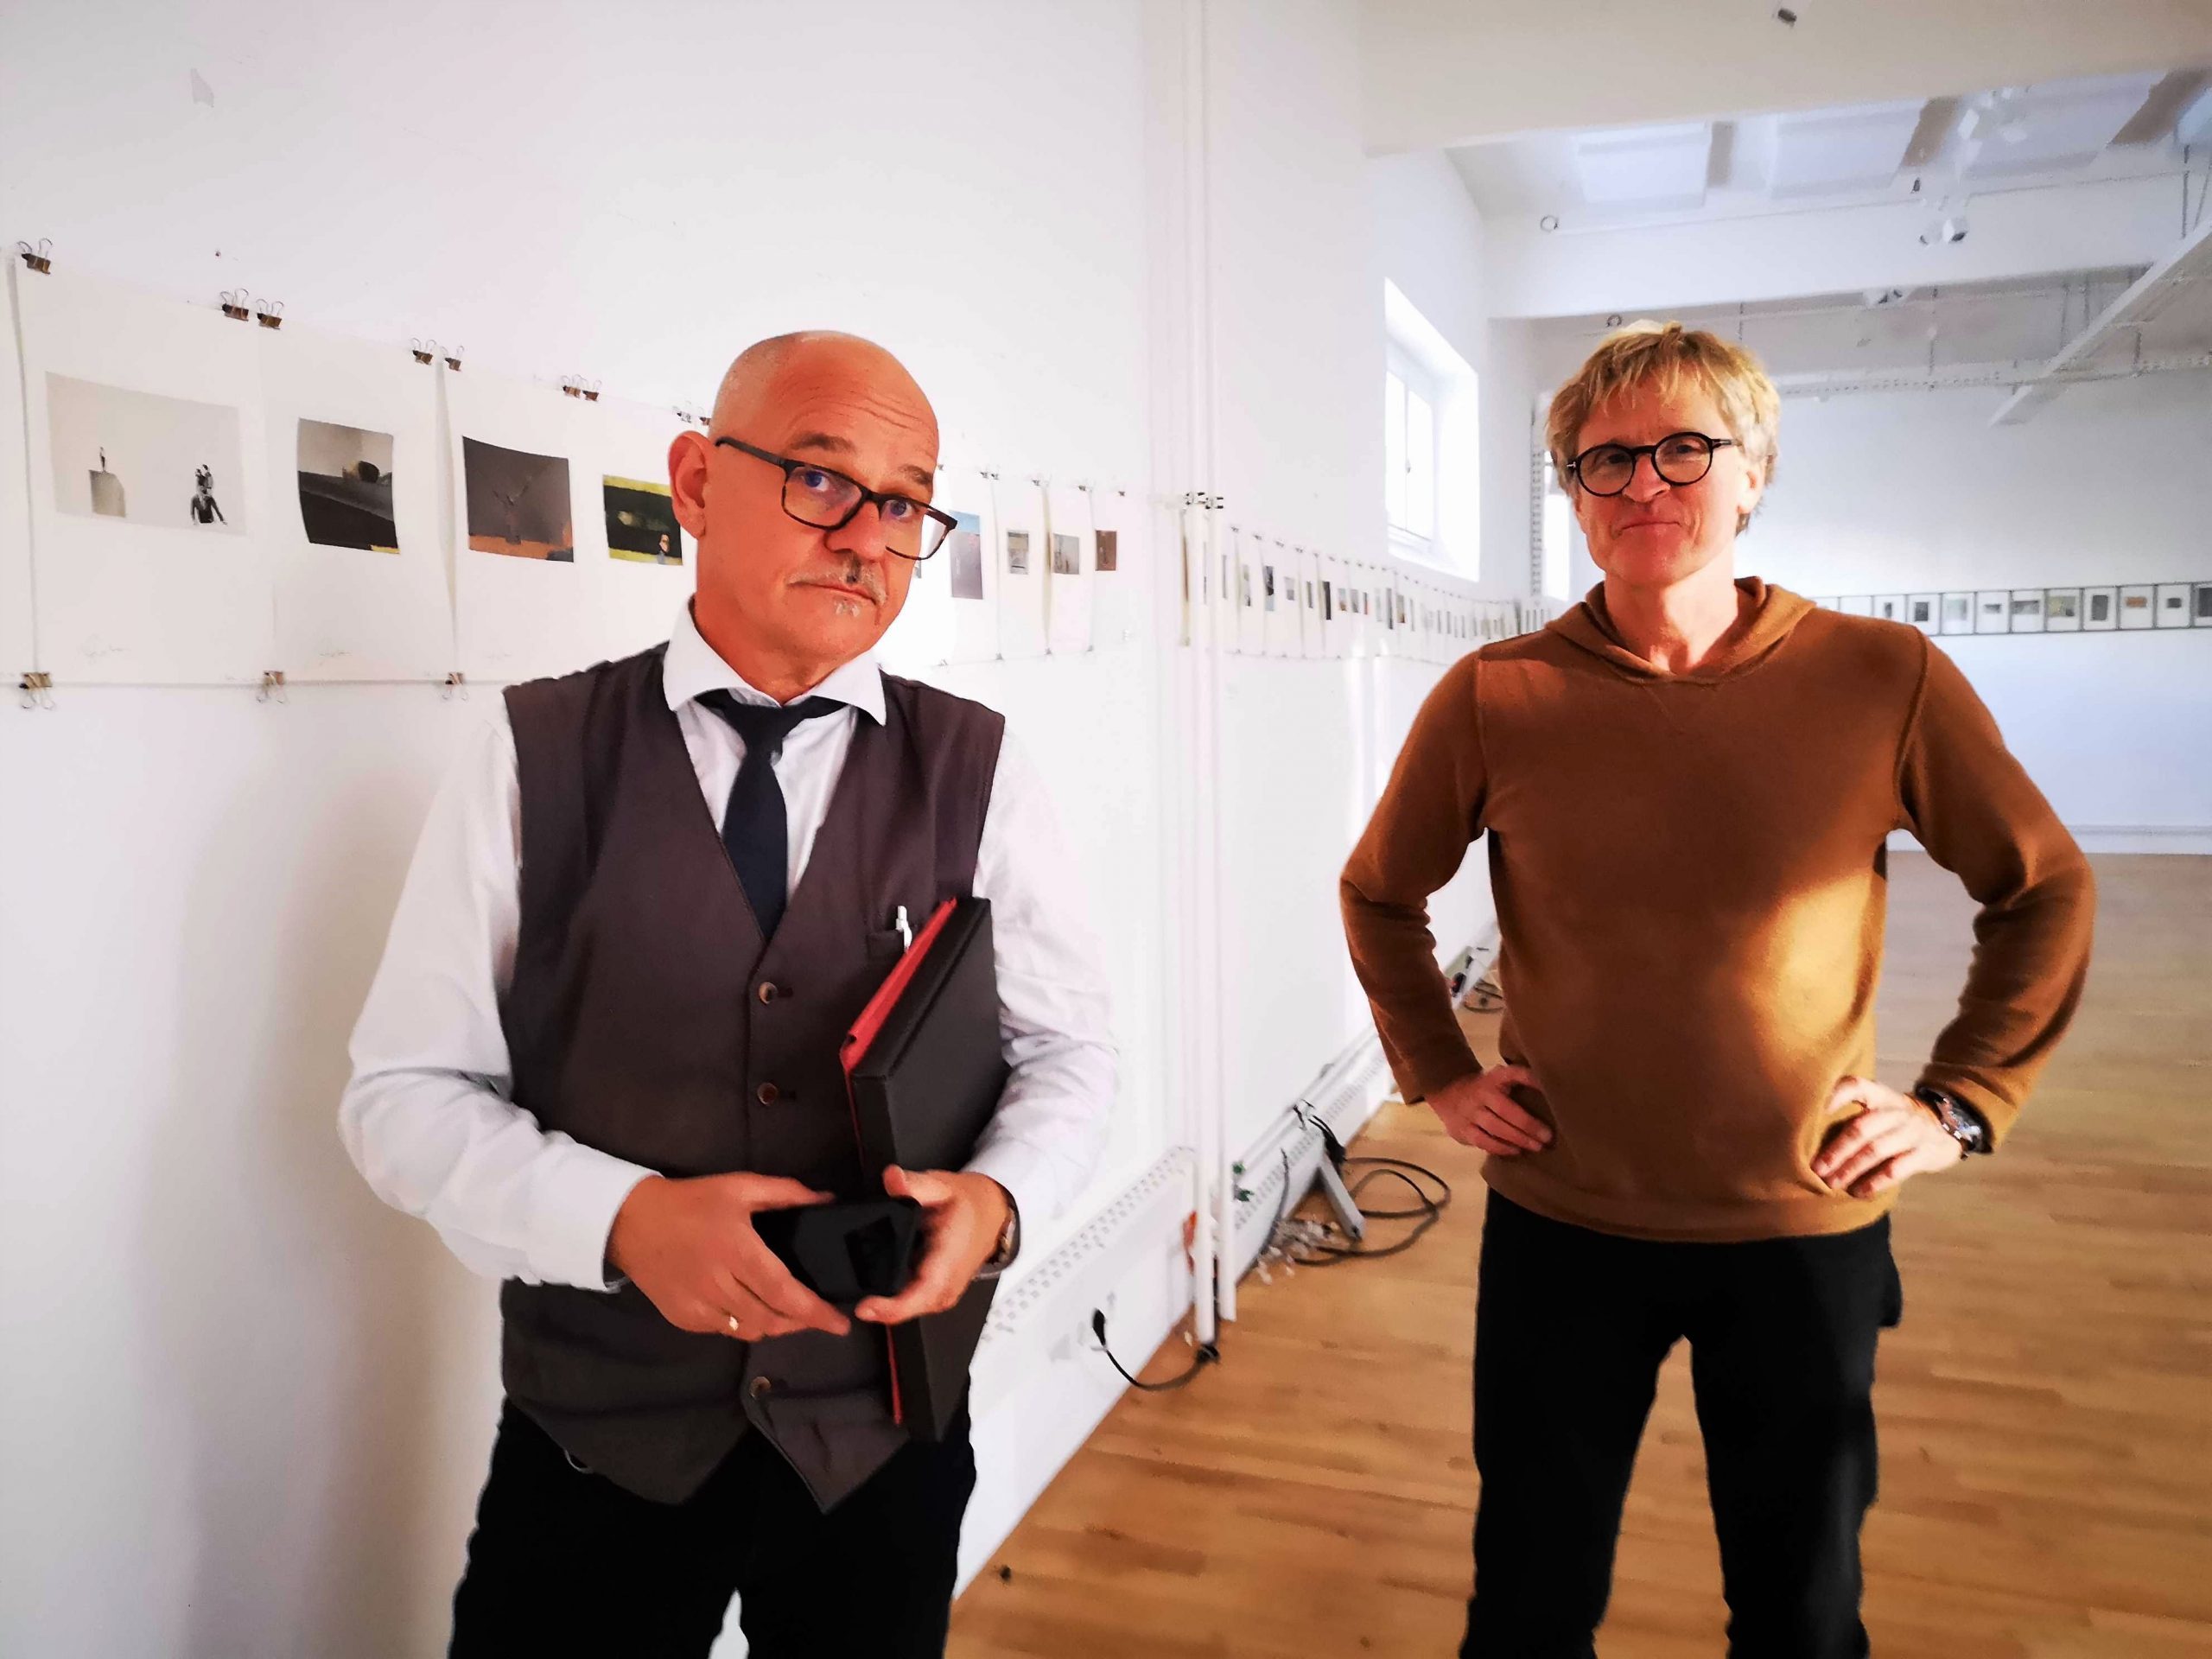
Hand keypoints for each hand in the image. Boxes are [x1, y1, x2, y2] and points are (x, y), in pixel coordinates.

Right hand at [606, 1172, 851, 1341]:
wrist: (631, 1222)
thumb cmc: (691, 1202)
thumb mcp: (739, 1187)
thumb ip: (785, 1193)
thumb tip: (825, 1200)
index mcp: (738, 1252)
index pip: (785, 1293)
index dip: (816, 1312)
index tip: (841, 1323)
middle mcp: (719, 1286)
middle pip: (771, 1320)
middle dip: (800, 1321)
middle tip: (816, 1313)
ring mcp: (699, 1307)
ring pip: (749, 1331)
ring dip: (774, 1326)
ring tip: (787, 1312)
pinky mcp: (683, 1319)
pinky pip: (724, 1331)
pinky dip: (743, 1325)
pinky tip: (749, 1309)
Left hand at [853, 1167, 1008, 1325]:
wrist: (990, 1215)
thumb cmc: (967, 1203)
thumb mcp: (941, 1186)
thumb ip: (914, 1184)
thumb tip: (892, 1178)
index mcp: (950, 1256)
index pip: (923, 1291)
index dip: (893, 1307)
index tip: (865, 1307)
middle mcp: (949, 1282)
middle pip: (912, 1308)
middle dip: (881, 1308)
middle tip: (853, 1297)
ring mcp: (945, 1293)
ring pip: (912, 1310)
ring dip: (887, 1306)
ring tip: (863, 1292)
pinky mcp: (939, 1295)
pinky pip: (914, 1304)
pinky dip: (896, 1301)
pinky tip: (880, 1289)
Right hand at [1427, 1065, 1552, 1155]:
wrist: (1447, 1095)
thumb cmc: (1485, 1089)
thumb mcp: (1499, 1078)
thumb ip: (1519, 1081)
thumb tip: (1550, 1090)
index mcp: (1493, 1078)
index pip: (1512, 1074)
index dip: (1530, 1079)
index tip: (1549, 1089)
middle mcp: (1480, 1094)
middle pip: (1505, 1109)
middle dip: (1528, 1124)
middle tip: (1547, 1136)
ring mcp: (1469, 1113)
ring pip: (1494, 1128)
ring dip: (1517, 1139)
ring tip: (1536, 1147)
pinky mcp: (1463, 1130)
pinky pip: (1483, 1141)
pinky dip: (1500, 1148)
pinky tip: (1516, 1151)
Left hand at [1813, 1076, 1961, 1198]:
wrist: (1945, 1128)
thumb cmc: (1895, 1121)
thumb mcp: (1879, 1107)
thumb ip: (1852, 1113)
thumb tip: (1805, 1132)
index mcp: (1880, 1095)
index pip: (1856, 1085)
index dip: (1834, 1095)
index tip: (1812, 1112)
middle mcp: (1896, 1111)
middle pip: (1861, 1127)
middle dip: (1835, 1150)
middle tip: (1816, 1169)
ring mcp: (1912, 1131)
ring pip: (1876, 1150)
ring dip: (1850, 1169)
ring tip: (1831, 1183)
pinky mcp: (1925, 1153)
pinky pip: (1896, 1169)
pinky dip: (1874, 1182)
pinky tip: (1857, 1192)